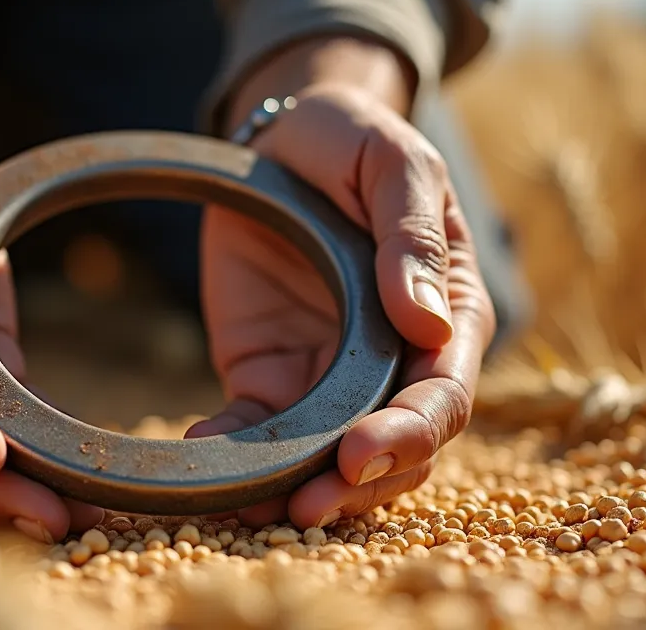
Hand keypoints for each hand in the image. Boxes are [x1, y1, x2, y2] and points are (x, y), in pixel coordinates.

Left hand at [187, 84, 495, 528]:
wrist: (286, 136)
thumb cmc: (353, 141)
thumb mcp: (391, 163)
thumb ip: (410, 234)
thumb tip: (425, 322)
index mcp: (446, 313)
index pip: (443, 394)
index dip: (408, 434)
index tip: (358, 452)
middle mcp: (397, 360)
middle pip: (395, 449)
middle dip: (355, 487)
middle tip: (304, 506)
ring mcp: (333, 378)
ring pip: (331, 461)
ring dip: (296, 492)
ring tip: (248, 509)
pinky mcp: (273, 379)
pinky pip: (258, 433)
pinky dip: (233, 460)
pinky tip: (199, 457)